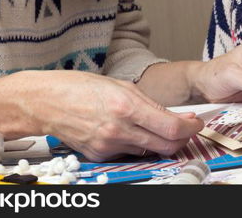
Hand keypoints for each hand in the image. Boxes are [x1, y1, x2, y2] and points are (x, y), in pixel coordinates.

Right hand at [14, 70, 203, 161]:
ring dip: (160, 141)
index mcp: (127, 106)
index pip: (172, 128)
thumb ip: (152, 104)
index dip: (191, 129)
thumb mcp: (122, 85)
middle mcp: (119, 129)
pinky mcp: (100, 156)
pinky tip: (130, 131)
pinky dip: (137, 145)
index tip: (196, 123)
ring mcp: (109, 146)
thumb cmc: (81, 87)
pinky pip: (129, 154)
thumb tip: (179, 117)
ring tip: (155, 126)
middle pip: (166, 146)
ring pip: (149, 151)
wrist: (45, 103)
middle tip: (185, 128)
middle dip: (182, 139)